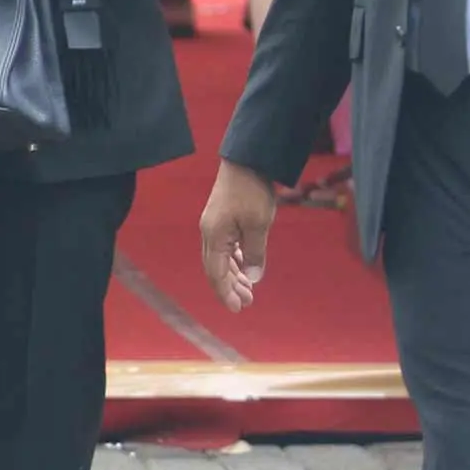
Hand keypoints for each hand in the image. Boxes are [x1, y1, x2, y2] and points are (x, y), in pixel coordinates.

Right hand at [200, 162, 278, 310]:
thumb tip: (253, 278)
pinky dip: (235, 260)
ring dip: (233, 275)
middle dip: (230, 287)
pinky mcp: (222, 219)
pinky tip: (245, 267)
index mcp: (214, 236)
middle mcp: (209, 233)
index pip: (216, 273)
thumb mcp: (259, 225)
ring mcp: (214, 225)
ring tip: (249, 289)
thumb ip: (254, 253)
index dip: (226, 293)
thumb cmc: (252, 192)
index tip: (238, 309)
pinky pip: (225, 247)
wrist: (247, 161)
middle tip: (248, 303)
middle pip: (215, 268)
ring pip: (220, 258)